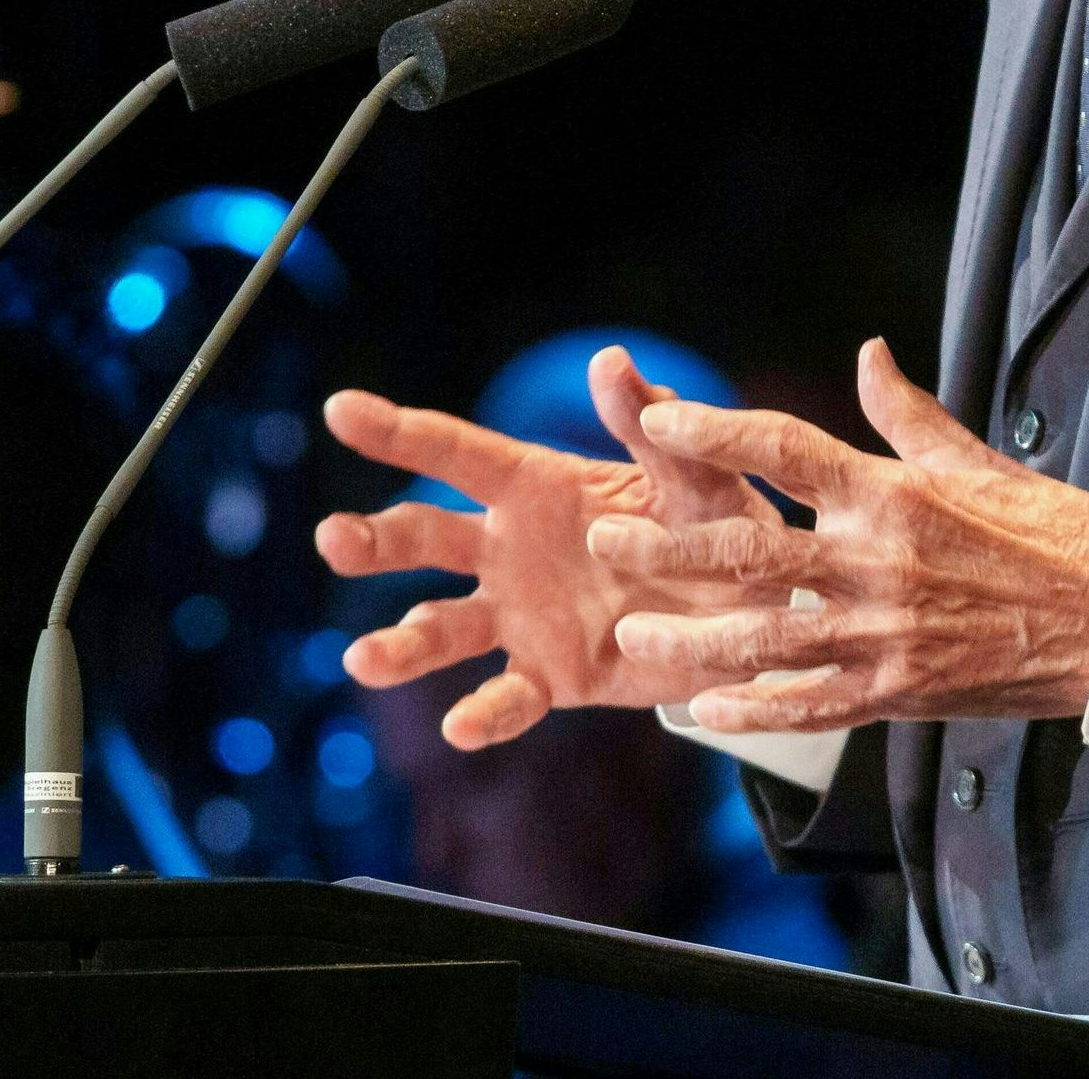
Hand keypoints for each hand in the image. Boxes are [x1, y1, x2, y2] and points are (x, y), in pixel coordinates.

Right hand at [317, 344, 790, 748]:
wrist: (755, 608)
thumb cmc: (717, 521)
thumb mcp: (692, 470)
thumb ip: (649, 425)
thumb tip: (610, 360)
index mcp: (535, 486)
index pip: (455, 453)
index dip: (398, 431)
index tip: (340, 410)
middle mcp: (510, 548)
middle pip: (426, 538)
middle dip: (376, 539)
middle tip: (333, 539)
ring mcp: (521, 615)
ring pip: (444, 625)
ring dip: (401, 642)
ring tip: (362, 659)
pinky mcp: (551, 675)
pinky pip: (508, 698)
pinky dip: (482, 714)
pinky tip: (458, 728)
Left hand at [595, 337, 1088, 730]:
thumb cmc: (1053, 533)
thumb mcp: (979, 461)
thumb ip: (908, 415)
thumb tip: (868, 354)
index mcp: (892, 493)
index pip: (786, 450)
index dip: (716, 432)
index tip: (657, 421)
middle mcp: (877, 560)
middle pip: (751, 550)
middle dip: (669, 549)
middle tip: (608, 541)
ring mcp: (885, 631)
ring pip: (766, 638)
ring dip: (692, 641)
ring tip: (634, 637)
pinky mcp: (900, 688)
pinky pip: (813, 703)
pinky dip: (757, 709)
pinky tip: (706, 709)